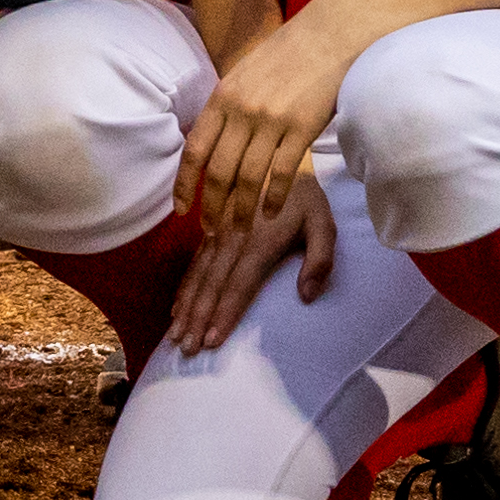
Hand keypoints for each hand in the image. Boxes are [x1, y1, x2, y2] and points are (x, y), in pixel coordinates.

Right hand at [169, 172, 336, 355]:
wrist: (274, 151)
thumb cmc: (304, 196)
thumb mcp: (324, 223)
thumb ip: (320, 260)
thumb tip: (305, 297)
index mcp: (260, 242)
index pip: (238, 285)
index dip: (224, 314)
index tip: (211, 341)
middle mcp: (233, 239)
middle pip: (211, 285)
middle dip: (197, 319)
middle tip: (184, 348)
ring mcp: (217, 233)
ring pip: (198, 276)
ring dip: (186, 307)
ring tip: (174, 334)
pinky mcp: (210, 228)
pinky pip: (193, 261)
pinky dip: (183, 286)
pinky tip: (176, 306)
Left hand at [176, 15, 348, 238]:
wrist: (327, 35)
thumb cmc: (285, 55)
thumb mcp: (243, 75)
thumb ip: (226, 109)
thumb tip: (210, 147)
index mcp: (222, 98)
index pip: (194, 150)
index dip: (184, 185)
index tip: (181, 211)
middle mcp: (242, 111)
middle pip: (219, 172)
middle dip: (212, 207)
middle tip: (212, 231)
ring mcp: (272, 121)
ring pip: (249, 178)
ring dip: (242, 211)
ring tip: (240, 231)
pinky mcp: (302, 129)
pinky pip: (282, 173)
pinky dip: (274, 198)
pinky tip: (270, 213)